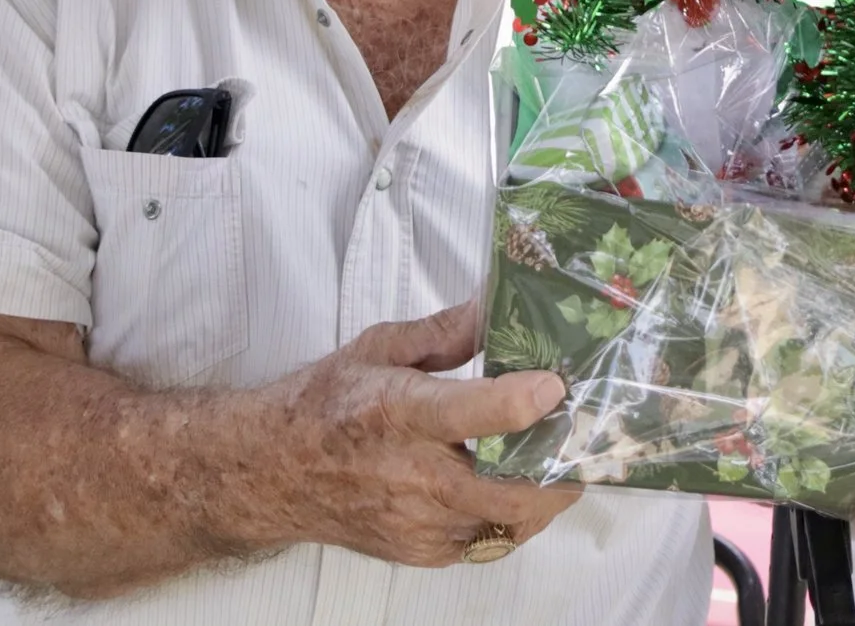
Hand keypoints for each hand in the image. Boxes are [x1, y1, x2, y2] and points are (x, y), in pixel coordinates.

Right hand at [244, 302, 582, 566]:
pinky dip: (506, 517)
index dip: (526, 400)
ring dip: (540, 496)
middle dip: (560, 471)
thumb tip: (497, 302)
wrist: (270, 471)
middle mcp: (412, 476)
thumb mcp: (380, 348)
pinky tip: (510, 488)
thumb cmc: (325, 404)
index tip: (557, 385)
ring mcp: (417, 524)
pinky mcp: (420, 552)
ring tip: (557, 464)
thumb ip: (447, 331)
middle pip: (509, 490)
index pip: (476, 412)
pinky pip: (484, 542)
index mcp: (400, 412)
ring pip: (507, 524)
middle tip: (584, 443)